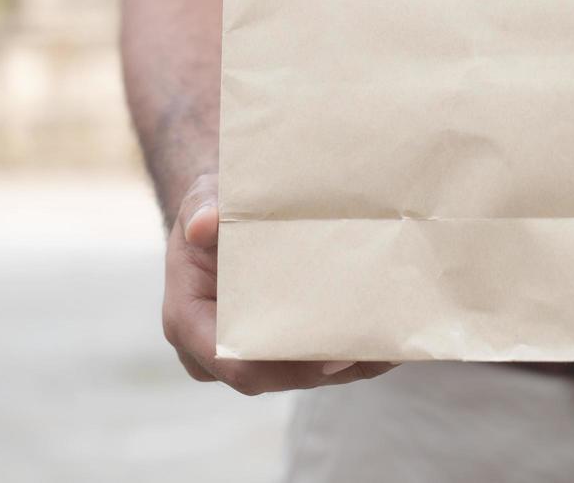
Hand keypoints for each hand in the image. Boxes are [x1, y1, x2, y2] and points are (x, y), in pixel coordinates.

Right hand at [162, 172, 396, 393]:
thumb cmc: (214, 206)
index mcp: (187, 318)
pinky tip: (383, 347)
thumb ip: (203, 207)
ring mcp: (244, 353)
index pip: (231, 358)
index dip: (280, 363)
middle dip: (320, 367)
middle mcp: (212, 348)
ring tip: (386, 347)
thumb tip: (203, 225)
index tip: (326, 355)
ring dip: (340, 366)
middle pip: (270, 374)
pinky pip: (308, 366)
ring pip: (295, 375)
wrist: (223, 217)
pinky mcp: (271, 351)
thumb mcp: (204, 197)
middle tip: (368, 348)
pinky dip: (345, 359)